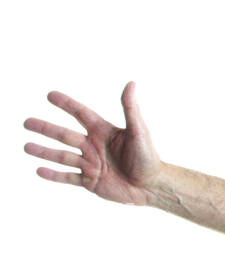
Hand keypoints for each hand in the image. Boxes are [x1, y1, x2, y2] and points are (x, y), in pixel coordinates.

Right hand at [24, 82, 164, 205]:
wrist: (151, 187)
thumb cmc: (149, 158)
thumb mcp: (139, 131)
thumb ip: (130, 108)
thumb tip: (131, 83)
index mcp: (103, 131)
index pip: (80, 114)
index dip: (66, 104)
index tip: (50, 95)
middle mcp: (94, 146)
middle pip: (64, 135)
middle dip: (46, 128)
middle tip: (26, 122)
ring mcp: (91, 164)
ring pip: (62, 156)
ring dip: (44, 151)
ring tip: (26, 147)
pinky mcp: (91, 181)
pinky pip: (68, 177)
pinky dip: (54, 175)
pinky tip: (39, 170)